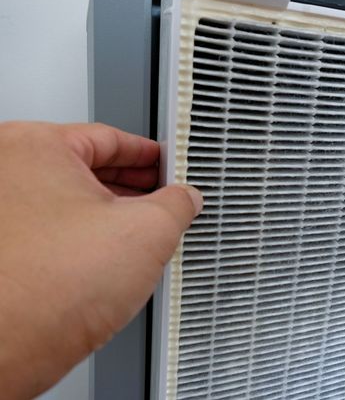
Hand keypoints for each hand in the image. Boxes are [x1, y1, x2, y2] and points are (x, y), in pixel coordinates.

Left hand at [0, 122, 202, 398]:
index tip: (168, 167)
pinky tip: (105, 261)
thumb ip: (178, 203)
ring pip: (67, 202)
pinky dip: (80, 239)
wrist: (4, 348)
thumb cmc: (46, 287)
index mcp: (34, 147)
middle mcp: (4, 172)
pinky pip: (50, 231)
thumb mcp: (148, 231)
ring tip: (139, 237)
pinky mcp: (1, 250)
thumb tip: (185, 199)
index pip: (109, 138)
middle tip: (163, 202)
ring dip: (107, 217)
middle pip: (86, 169)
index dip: (151, 155)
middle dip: (131, 189)